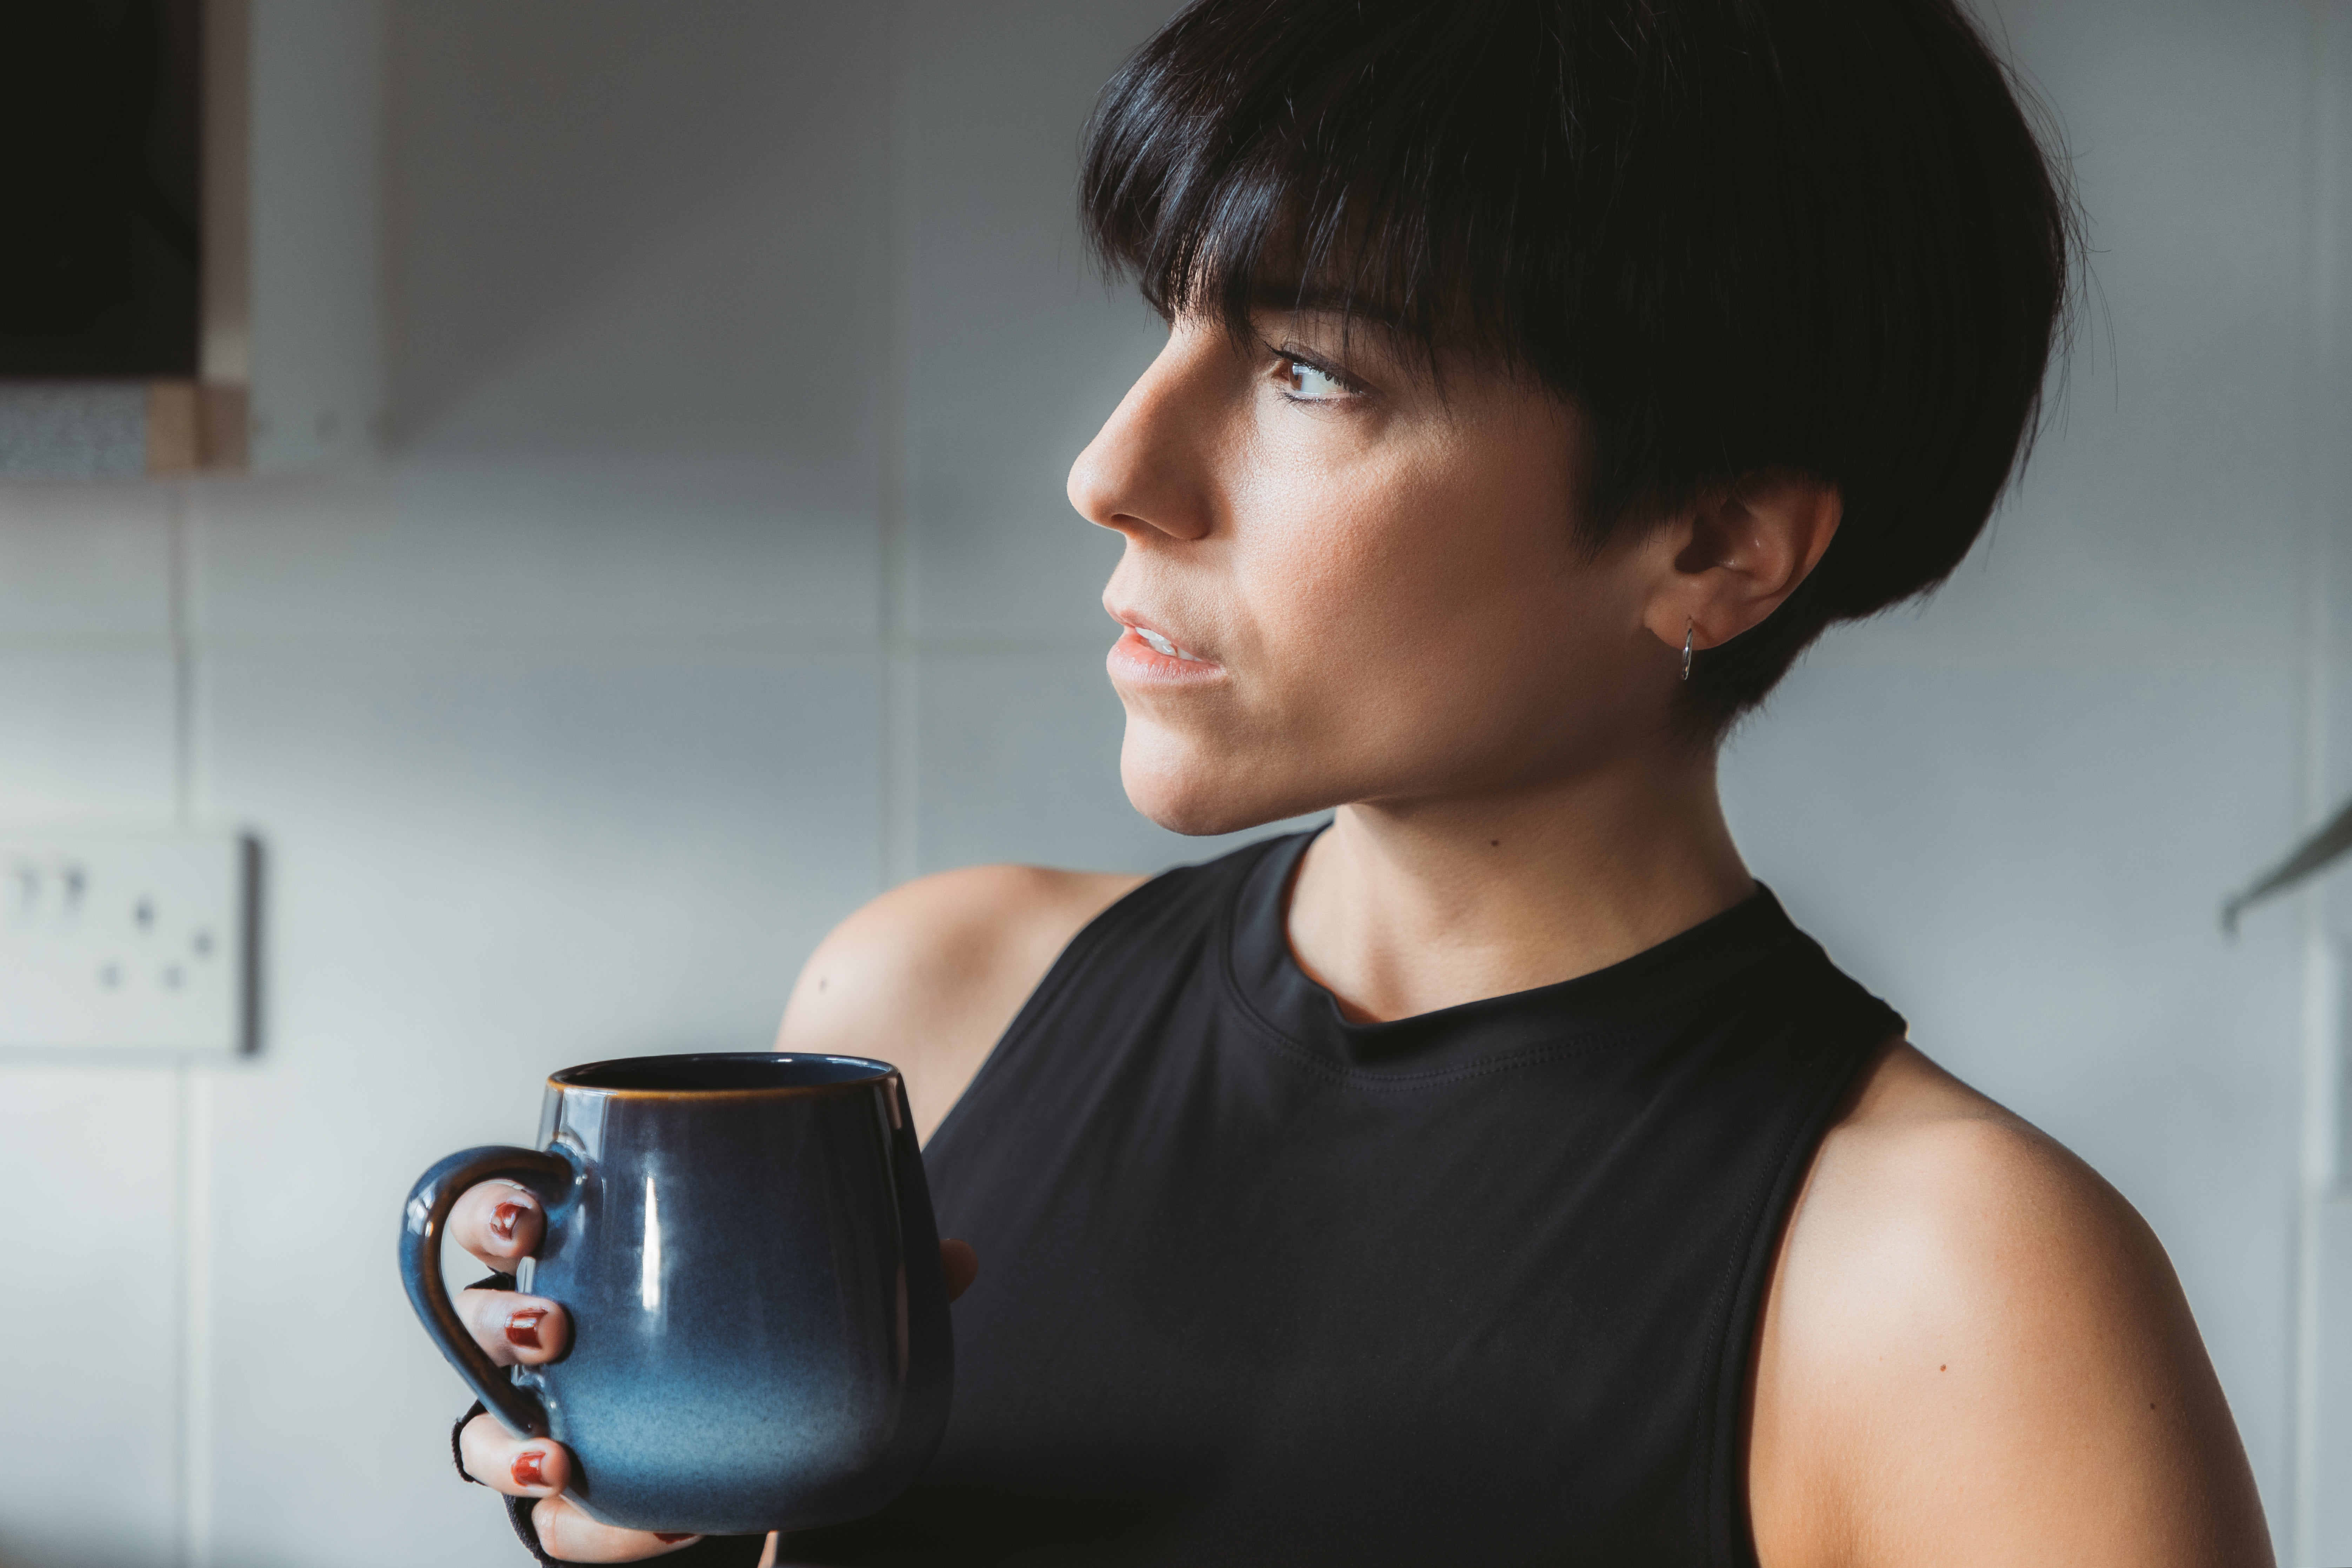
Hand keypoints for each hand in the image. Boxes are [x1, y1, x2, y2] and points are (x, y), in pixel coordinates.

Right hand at [447, 1179, 978, 1561]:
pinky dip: (591, 1528)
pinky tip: (661, 1526)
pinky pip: (555, 1524)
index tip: (535, 1210)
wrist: (749, 1430)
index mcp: (584, 1255)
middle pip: (473, 1319)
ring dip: (507, 1444)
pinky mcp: (575, 1497)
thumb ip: (874, 1271)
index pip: (504, 1217)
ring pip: (483, 1432)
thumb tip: (957, 1257)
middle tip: (552, 1330)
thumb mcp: (805, 1291)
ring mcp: (547, 1416)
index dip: (495, 1209)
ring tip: (559, 1455)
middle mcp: (544, 1334)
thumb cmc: (753, 1332)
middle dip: (495, 1322)